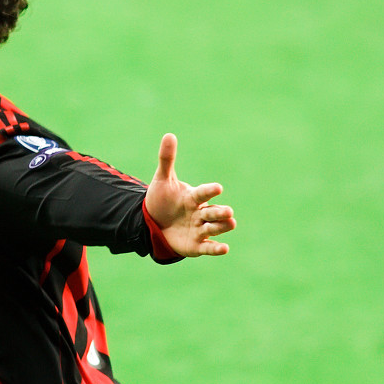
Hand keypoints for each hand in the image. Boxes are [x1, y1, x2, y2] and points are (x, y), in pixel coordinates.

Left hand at [144, 133, 235, 256]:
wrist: (153, 224)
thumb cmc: (162, 200)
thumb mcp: (162, 181)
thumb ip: (167, 160)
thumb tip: (169, 135)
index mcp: (193, 197)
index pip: (203, 193)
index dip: (209, 191)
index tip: (218, 188)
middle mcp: (200, 213)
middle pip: (213, 212)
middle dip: (220, 212)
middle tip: (228, 212)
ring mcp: (199, 229)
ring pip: (214, 228)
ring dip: (221, 226)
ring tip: (230, 223)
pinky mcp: (196, 245)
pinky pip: (208, 247)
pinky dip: (216, 248)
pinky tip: (224, 248)